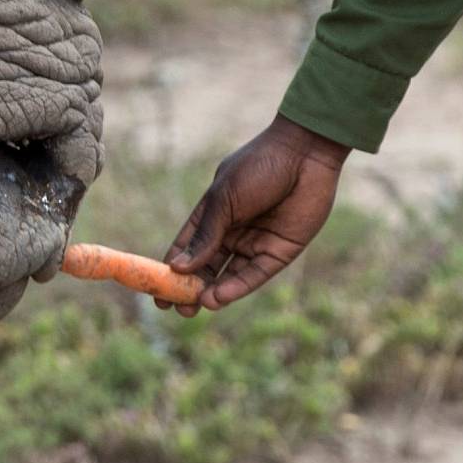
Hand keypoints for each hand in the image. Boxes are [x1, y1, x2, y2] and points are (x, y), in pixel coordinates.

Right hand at [162, 118, 349, 312]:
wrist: (304, 153)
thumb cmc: (258, 167)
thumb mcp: (223, 200)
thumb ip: (205, 235)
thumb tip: (178, 267)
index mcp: (214, 213)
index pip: (188, 247)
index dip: (172, 270)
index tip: (158, 293)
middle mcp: (234, 231)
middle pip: (208, 267)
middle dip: (191, 288)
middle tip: (178, 308)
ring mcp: (257, 242)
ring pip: (230, 275)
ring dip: (213, 291)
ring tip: (198, 304)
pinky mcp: (280, 251)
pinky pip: (255, 274)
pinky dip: (237, 287)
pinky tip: (219, 296)